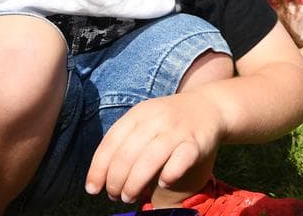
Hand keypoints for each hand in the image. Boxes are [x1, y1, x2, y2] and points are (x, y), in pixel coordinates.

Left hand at [85, 92, 222, 203]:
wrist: (209, 106)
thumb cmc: (170, 121)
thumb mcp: (145, 121)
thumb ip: (126, 142)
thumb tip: (103, 175)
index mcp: (137, 115)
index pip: (110, 142)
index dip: (98, 168)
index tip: (93, 189)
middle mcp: (155, 120)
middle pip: (127, 154)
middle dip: (116, 181)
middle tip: (115, 196)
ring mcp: (176, 131)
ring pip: (149, 160)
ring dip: (135, 183)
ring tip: (130, 197)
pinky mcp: (196, 142)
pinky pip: (180, 161)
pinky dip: (168, 174)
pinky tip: (162, 183)